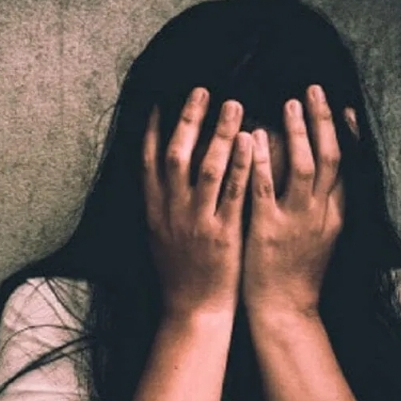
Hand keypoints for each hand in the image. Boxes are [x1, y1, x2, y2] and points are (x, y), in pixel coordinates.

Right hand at [143, 88, 252, 318]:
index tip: (159, 100)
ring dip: (219, 133)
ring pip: (206, 168)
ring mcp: (196, 221)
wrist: (192, 310)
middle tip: (202, 90)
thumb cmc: (178, 272)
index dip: (151, 128)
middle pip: (175, 155)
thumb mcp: (158, 234)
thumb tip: (156, 171)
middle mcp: (171, 211)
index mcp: (153, 210)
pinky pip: (233, 193)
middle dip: (188, 119)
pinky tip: (253, 142)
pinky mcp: (223, 233)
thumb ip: (158, 202)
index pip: (147, 161)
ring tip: (234, 104)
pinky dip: (242, 165)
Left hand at [241, 84, 350, 315]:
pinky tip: (256, 137)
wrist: (283, 312)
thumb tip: (312, 171)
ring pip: (305, 168)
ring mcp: (296, 222)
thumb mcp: (317, 237)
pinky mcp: (268, 231)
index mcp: (334, 215)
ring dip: (299, 133)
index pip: (347, 166)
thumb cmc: (294, 274)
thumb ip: (318, 205)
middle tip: (313, 90)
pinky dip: (264, 161)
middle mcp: (321, 214)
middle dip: (323, 122)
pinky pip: (266, 189)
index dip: (346, 135)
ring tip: (290, 103)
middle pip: (331, 158)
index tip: (343, 106)